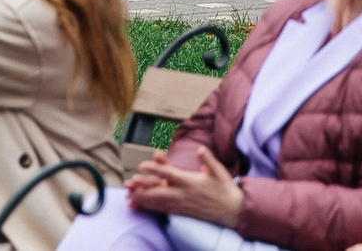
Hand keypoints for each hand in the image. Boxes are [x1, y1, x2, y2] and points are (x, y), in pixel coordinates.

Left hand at [125, 148, 244, 226]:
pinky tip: (142, 206)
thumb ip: (208, 159)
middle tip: (129, 183)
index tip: (142, 165)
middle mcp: (184, 195)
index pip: (170, 175)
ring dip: (144, 199)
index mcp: (191, 182)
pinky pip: (164, 210)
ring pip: (159, 203)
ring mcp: (182, 205)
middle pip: (159, 192)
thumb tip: (200, 149)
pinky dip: (151, 208)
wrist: (232, 210)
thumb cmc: (225, 188)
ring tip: (129, 195)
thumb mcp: (219, 171)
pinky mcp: (182, 212)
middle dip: (143, 188)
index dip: (155, 169)